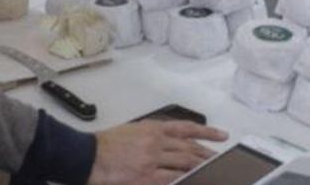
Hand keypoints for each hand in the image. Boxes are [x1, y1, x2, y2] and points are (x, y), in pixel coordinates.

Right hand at [89, 121, 227, 184]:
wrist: (87, 156)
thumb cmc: (106, 145)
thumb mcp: (133, 131)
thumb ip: (153, 135)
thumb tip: (172, 143)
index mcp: (152, 128)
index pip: (186, 128)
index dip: (207, 133)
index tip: (222, 136)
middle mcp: (155, 142)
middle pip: (189, 148)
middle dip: (207, 155)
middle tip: (222, 160)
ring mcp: (152, 160)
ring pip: (184, 163)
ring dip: (201, 167)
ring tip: (213, 171)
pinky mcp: (146, 177)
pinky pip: (172, 179)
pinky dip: (185, 180)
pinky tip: (194, 180)